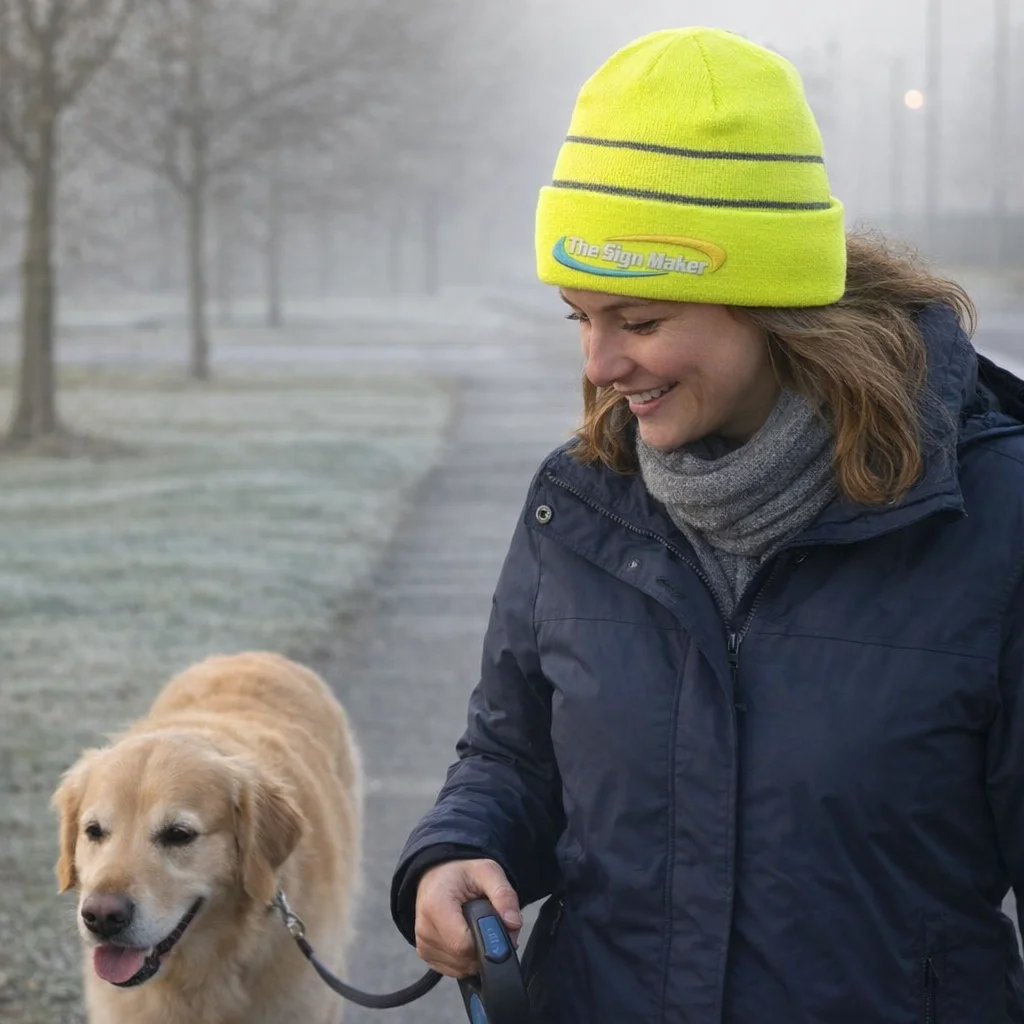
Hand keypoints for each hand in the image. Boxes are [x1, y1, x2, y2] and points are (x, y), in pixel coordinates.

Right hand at [414, 858, 521, 976]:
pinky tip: (468, 937)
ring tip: (478, 927)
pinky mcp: (425, 954)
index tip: (499, 928)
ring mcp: (423, 944)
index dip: (488, 942)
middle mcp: (425, 928)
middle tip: (492, 925)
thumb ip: (504, 895)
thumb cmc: (462, 872)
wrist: (437, 873)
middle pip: (464, 958)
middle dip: (486, 947)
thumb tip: (513, 923)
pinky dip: (466, 959)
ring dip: (477, 955)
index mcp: (436, 906)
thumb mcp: (488, 871)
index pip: (464, 945)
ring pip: (460, 967)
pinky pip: (453, 969)